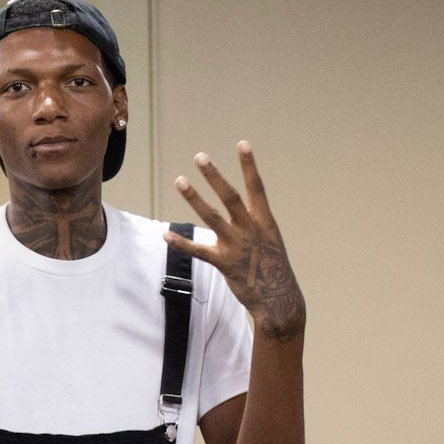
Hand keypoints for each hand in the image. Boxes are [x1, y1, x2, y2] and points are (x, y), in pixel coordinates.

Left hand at [170, 143, 304, 341]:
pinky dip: (181, 243)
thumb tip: (241, 211)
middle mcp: (250, 230)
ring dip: (194, 198)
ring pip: (211, 217)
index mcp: (264, 221)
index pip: (256, 188)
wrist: (277, 299)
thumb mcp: (269, 240)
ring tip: (180, 180)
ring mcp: (236, 246)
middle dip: (214, 176)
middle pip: (230, 197)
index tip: (243, 144)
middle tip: (200, 157)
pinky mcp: (224, 264)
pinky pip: (198, 251)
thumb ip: (253, 223)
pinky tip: (165, 235)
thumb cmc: (272, 268)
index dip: (249, 166)